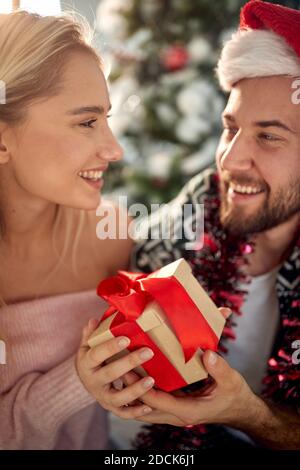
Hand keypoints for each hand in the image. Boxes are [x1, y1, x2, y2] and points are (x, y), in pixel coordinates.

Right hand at [75, 318, 154, 419]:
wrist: (87, 380)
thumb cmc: (92, 357)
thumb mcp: (88, 345)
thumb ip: (90, 334)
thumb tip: (94, 320)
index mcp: (85, 363)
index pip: (97, 354)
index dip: (110, 347)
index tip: (126, 338)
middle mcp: (91, 382)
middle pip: (110, 373)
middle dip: (130, 362)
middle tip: (148, 352)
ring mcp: (101, 397)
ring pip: (117, 397)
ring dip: (135, 390)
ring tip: (151, 380)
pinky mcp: (110, 408)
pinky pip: (123, 413)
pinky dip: (135, 412)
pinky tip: (149, 407)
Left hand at [123, 350, 258, 427]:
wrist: (242, 410)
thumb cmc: (236, 396)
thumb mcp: (231, 380)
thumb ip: (219, 369)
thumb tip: (208, 354)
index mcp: (188, 411)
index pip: (157, 401)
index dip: (140, 387)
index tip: (127, 371)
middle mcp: (178, 415)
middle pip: (146, 408)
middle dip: (130, 391)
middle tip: (117, 369)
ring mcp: (176, 414)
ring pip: (148, 408)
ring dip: (135, 393)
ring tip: (122, 371)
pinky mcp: (177, 407)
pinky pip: (155, 404)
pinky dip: (144, 393)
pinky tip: (139, 376)